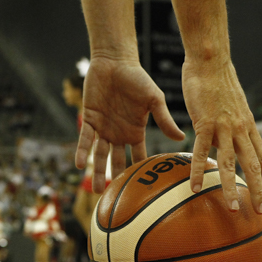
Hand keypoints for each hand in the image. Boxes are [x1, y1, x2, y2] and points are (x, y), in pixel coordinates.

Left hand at [75, 57, 184, 192]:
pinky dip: (83, 151)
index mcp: (136, 132)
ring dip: (97, 171)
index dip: (140, 171)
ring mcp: (103, 128)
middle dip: (116, 179)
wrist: (115, 62)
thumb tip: (181, 139)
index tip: (142, 191)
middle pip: (117, 161)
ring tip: (97, 190)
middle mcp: (119, 134)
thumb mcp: (154, 99)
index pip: (138, 157)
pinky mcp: (89, 119)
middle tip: (117, 199)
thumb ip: (164, 120)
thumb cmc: (137, 78)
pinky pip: (85, 139)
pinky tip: (80, 164)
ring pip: (99, 155)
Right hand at [182, 58, 261, 213]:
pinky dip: (198, 171)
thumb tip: (221, 139)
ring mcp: (223, 127)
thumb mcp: (230, 105)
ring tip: (234, 209)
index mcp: (248, 125)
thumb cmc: (217, 81)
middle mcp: (240, 129)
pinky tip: (194, 187)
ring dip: (232, 189)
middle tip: (261, 212)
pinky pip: (200, 152)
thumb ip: (229, 124)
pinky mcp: (205, 123)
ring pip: (230, 164)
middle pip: (253, 166)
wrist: (210, 61)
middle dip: (258, 190)